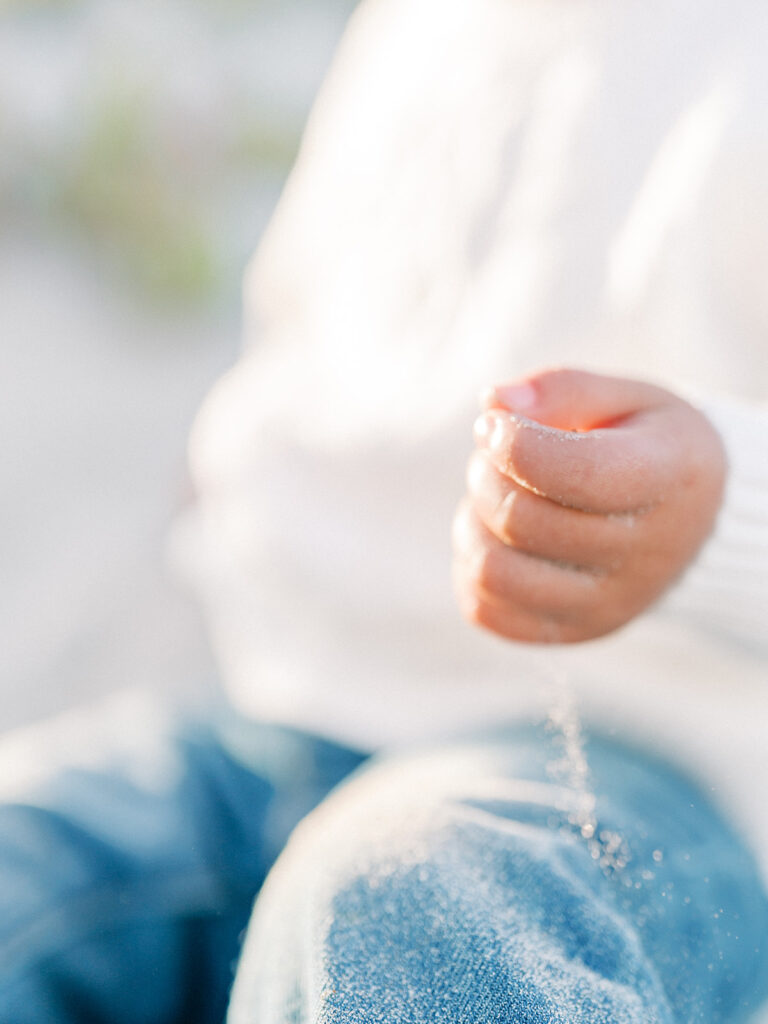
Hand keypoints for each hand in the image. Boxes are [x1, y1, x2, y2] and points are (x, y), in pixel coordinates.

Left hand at [452, 368, 726, 642]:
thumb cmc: (648, 447)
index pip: (575, 472)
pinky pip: (486, 610)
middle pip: (521, 521)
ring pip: (493, 572)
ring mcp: (610, 604)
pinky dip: (473, 569)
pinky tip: (499, 540)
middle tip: (495, 455)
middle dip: (486, 474)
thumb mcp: (624, 397)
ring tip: (496, 498)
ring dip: (473, 522)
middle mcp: (645, 554)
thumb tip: (493, 404)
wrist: (696, 523)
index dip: (514, 443)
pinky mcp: (575, 630)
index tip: (494, 423)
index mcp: (669, 478)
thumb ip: (561, 391)